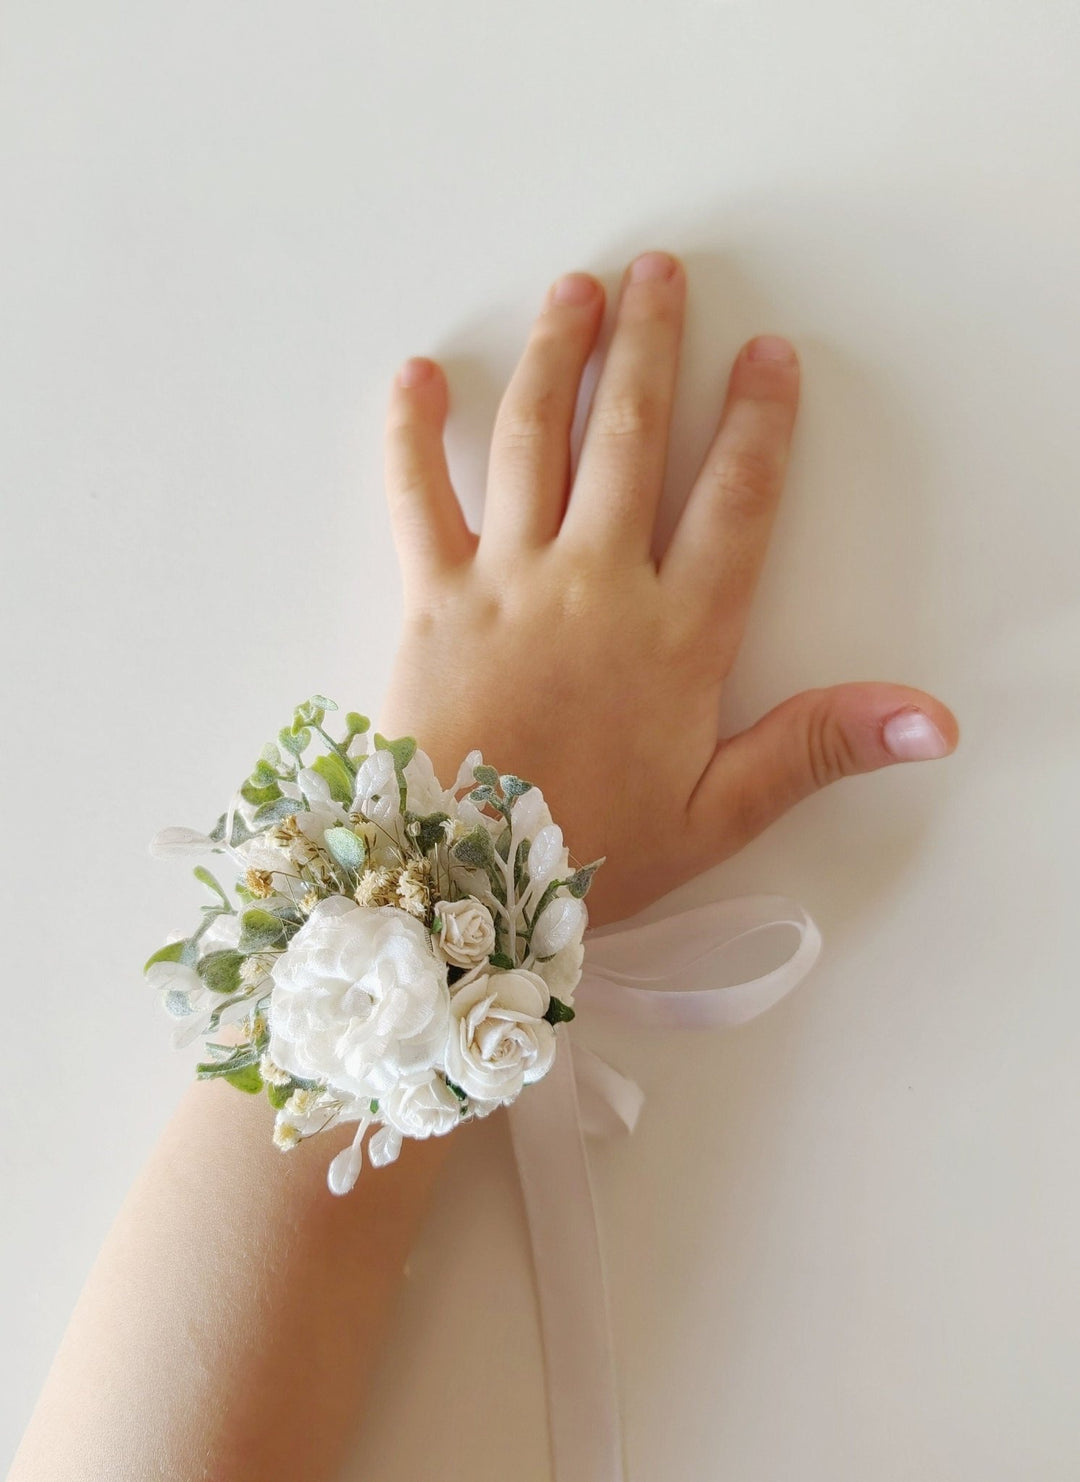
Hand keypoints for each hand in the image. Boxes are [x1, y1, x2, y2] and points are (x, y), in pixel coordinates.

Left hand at [378, 250, 957, 926]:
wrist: (462, 887)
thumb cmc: (590, 854)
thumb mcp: (719, 813)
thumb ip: (816, 749)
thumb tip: (932, 721)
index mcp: (676, 636)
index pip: (734, 502)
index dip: (757, 423)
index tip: (767, 356)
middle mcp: (595, 585)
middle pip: (630, 438)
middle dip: (649, 348)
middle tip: (659, 272)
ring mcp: (508, 582)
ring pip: (535, 443)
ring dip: (555, 357)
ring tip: (575, 290)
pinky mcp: (432, 598)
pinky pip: (418, 497)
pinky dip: (413, 433)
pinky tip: (415, 375)